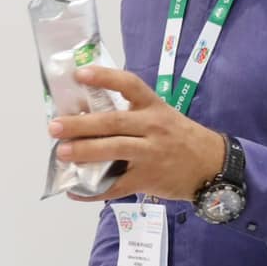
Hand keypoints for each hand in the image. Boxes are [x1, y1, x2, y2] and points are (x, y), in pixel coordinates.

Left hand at [49, 65, 225, 203]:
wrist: (212, 166)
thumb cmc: (179, 137)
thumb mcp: (161, 116)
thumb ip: (131, 114)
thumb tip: (86, 116)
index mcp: (153, 106)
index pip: (129, 85)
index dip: (104, 77)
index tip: (80, 74)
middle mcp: (152, 127)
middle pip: (112, 122)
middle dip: (80, 124)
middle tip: (54, 126)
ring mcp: (151, 154)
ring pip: (113, 151)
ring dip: (84, 152)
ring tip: (61, 153)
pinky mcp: (148, 179)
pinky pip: (116, 186)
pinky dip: (93, 191)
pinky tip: (74, 191)